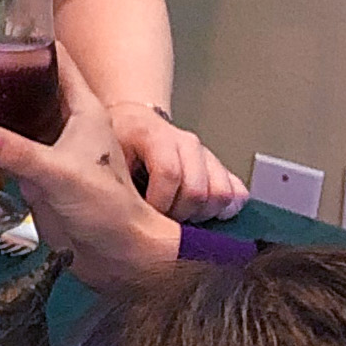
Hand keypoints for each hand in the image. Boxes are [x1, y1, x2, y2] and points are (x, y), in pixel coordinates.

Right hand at [0, 48, 181, 291]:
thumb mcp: (60, 173)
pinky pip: (3, 151)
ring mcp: (49, 147)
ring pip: (12, 119)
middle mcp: (65, 123)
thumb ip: (16, 151)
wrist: (117, 255)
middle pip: (28, 86)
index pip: (58, 61)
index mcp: (82, 110)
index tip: (2, 30)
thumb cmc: (111, 210)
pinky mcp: (36, 172)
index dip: (33, 42)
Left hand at [105, 99, 247, 221]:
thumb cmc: (119, 144)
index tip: (147, 216)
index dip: (161, 202)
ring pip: (222, 194)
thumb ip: (118, 180)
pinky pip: (238, 194)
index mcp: (153, 135)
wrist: (135, 123)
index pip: (169, 173)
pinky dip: (224, 211)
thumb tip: (123, 216)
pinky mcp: (221, 167)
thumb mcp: (108, 157)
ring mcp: (207, 154)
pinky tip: (203, 215)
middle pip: (198, 190)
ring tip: (181, 218)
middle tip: (163, 221)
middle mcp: (186, 142)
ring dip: (203, 216)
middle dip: (180, 216)